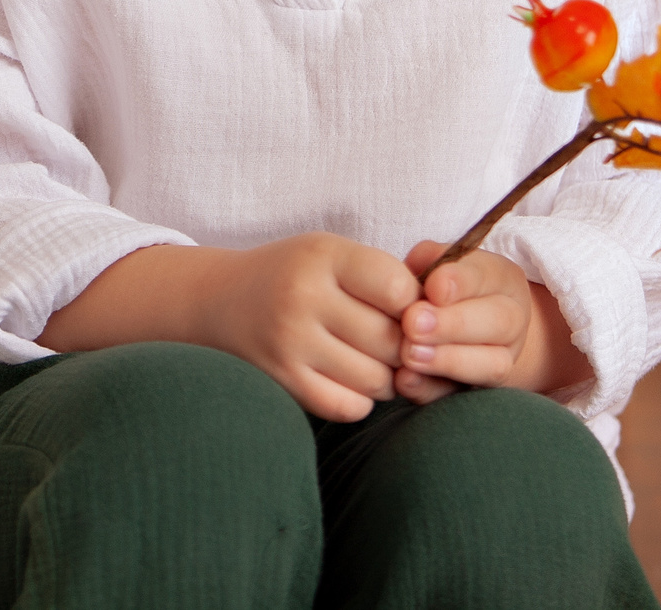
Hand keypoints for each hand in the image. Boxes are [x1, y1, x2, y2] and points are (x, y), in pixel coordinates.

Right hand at [202, 233, 419, 422]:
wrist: (222, 299)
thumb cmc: (295, 274)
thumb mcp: (333, 253)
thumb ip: (383, 278)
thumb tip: (438, 325)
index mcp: (323, 255)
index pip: (398, 288)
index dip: (415, 304)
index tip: (405, 308)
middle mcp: (303, 297)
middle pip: (391, 339)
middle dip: (405, 345)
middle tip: (397, 341)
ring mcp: (290, 343)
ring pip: (375, 378)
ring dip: (386, 376)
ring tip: (374, 359)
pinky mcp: (282, 380)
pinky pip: (348, 407)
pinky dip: (360, 400)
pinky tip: (351, 380)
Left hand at [394, 242, 578, 402]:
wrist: (459, 326)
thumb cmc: (438, 285)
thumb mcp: (436, 262)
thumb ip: (428, 260)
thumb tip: (417, 280)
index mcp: (502, 278)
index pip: (488, 275)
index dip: (461, 282)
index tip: (432, 288)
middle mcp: (511, 320)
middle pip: (498, 322)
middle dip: (453, 325)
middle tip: (413, 324)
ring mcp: (501, 360)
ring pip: (491, 365)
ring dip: (447, 360)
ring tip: (410, 353)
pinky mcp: (479, 392)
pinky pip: (462, 397)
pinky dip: (432, 390)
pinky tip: (406, 379)